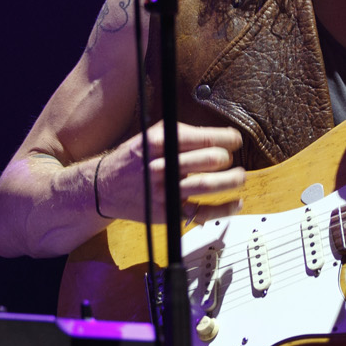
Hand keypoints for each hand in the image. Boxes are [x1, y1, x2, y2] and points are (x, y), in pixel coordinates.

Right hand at [97, 121, 244, 224]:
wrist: (106, 187)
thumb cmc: (135, 158)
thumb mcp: (152, 136)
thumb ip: (182, 134)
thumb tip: (217, 137)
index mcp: (161, 143)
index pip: (203, 138)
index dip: (227, 139)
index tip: (235, 141)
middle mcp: (163, 166)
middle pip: (209, 160)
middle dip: (227, 159)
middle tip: (231, 160)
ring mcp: (165, 191)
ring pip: (207, 185)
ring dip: (230, 181)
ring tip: (239, 177)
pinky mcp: (167, 211)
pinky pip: (201, 212)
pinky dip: (223, 209)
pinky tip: (236, 203)